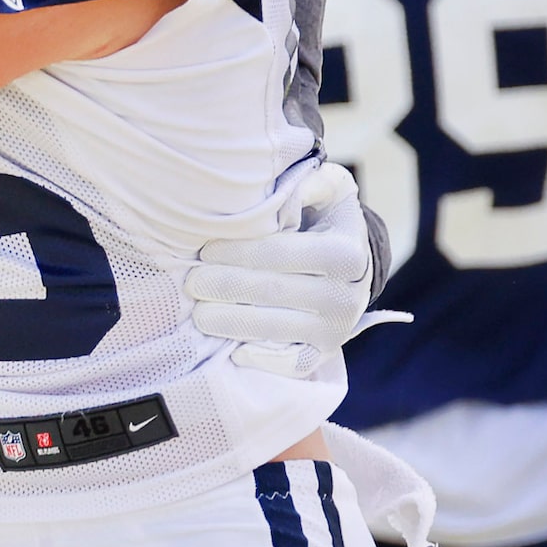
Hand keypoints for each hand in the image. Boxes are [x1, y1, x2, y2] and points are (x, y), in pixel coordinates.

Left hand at [188, 162, 389, 377]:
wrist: (355, 264)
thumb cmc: (327, 217)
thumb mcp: (327, 188)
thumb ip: (306, 183)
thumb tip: (281, 189)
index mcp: (346, 253)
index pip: (281, 254)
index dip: (238, 253)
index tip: (205, 251)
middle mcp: (346, 296)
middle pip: (271, 293)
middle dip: (225, 287)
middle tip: (190, 282)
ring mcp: (336, 330)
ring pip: (273, 330)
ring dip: (229, 322)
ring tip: (197, 313)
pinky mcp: (324, 354)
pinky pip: (288, 363)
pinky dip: (258, 359)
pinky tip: (229, 350)